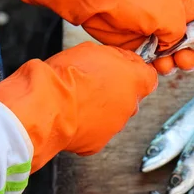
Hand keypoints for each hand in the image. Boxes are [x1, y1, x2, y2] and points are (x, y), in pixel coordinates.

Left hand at [0, 0, 193, 75]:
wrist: (100, 1)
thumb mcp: (171, 14)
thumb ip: (181, 34)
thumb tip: (174, 46)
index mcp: (182, 8)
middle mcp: (169, 21)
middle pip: (190, 48)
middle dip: (189, 59)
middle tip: (182, 60)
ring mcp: (152, 34)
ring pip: (171, 59)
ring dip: (170, 65)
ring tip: (163, 61)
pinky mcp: (136, 46)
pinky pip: (151, 64)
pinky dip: (153, 68)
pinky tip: (150, 63)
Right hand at [0, 42, 156, 171]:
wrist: (45, 105)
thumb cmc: (65, 76)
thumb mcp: (94, 50)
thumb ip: (116, 57)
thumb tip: (123, 59)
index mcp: (134, 81)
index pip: (148, 77)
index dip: (134, 72)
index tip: (123, 70)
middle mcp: (130, 107)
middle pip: (130, 98)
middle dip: (115, 92)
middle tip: (92, 84)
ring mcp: (115, 127)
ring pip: (113, 116)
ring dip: (100, 109)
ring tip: (77, 100)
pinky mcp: (97, 143)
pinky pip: (95, 132)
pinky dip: (86, 126)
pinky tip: (71, 115)